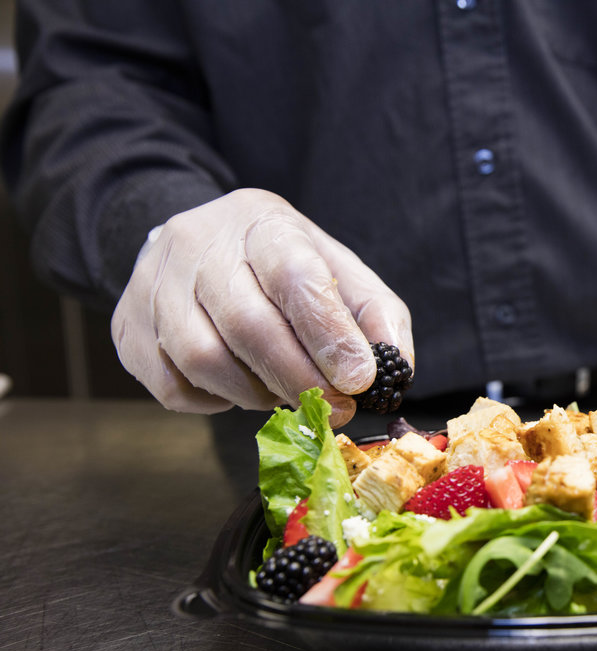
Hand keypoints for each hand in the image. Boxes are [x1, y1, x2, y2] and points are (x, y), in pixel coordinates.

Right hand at [111, 188, 411, 425]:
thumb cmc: (280, 263)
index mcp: (261, 223)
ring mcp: (153, 286)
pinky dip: (215, 402)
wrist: (198, 245)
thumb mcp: (336, 269)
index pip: (293, 275)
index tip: (360, 379)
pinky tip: (241, 388)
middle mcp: (197, 246)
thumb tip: (397, 366)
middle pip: (247, 324)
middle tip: (335, 409)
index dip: (328, 334)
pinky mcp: (128, 328)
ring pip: (203, 360)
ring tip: (286, 394)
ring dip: (257, 394)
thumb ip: (374, 313)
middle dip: (299, 378)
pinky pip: (171, 385)